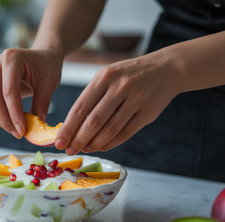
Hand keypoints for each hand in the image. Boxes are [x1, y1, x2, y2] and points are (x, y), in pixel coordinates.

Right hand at [0, 48, 63, 137]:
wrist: (42, 57)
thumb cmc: (47, 67)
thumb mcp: (49, 83)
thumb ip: (42, 103)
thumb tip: (37, 125)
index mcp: (11, 58)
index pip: (9, 91)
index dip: (14, 113)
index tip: (23, 130)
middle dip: (5, 119)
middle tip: (19, 134)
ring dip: (1, 120)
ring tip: (17, 130)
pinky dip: (0, 115)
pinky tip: (12, 123)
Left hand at [55, 54, 177, 154]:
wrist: (166, 69)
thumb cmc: (129, 75)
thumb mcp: (108, 75)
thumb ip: (92, 97)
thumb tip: (72, 126)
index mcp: (104, 76)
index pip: (81, 107)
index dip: (68, 127)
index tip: (58, 141)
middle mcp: (120, 87)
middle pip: (94, 120)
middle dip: (78, 139)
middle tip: (69, 150)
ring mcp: (136, 99)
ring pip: (110, 129)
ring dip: (94, 143)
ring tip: (84, 149)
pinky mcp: (148, 112)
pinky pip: (125, 133)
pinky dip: (111, 143)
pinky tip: (101, 147)